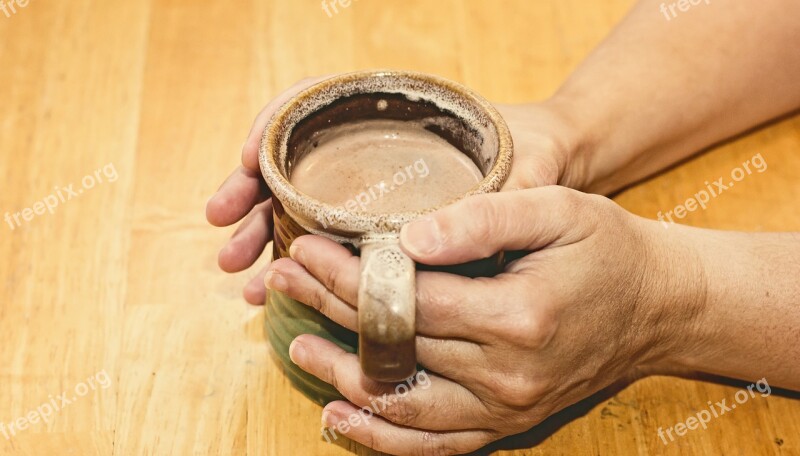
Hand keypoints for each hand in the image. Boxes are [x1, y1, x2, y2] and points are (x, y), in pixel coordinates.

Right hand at [205, 74, 585, 304]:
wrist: (553, 168)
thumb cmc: (536, 154)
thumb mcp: (524, 168)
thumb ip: (502, 195)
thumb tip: (456, 232)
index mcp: (396, 119)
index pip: (314, 104)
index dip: (273, 127)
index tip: (248, 160)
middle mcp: (374, 151)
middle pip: (295, 162)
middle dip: (251, 194)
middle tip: (222, 229)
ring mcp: (372, 190)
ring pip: (300, 205)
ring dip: (263, 235)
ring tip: (240, 276)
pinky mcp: (378, 227)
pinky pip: (324, 240)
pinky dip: (297, 262)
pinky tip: (278, 290)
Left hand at [266, 186, 705, 454]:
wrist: (655, 307)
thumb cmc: (606, 249)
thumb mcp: (557, 210)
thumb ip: (483, 218)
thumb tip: (409, 239)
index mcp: (517, 317)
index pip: (406, 300)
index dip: (347, 275)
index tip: (307, 246)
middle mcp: (507, 375)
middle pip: (394, 346)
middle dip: (331, 308)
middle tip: (284, 278)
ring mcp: (505, 409)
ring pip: (402, 404)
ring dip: (341, 376)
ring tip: (296, 342)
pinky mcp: (506, 424)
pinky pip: (434, 444)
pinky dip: (383, 437)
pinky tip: (340, 419)